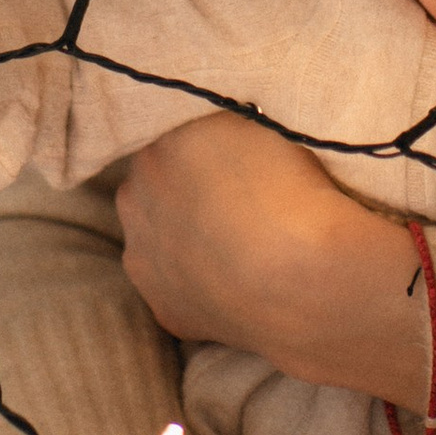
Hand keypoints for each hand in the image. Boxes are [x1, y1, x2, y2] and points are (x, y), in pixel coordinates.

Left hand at [116, 117, 427, 402]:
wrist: (301, 278)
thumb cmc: (290, 190)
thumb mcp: (256, 124)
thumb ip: (222, 124)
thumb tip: (221, 128)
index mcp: (156, 150)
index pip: (168, 140)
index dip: (200, 149)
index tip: (230, 160)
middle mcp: (134, 201)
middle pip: (152, 188)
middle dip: (182, 192)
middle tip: (232, 201)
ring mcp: (144, 260)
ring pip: (157, 240)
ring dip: (183, 239)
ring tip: (237, 246)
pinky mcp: (165, 311)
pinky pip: (178, 289)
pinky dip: (199, 285)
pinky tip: (234, 284)